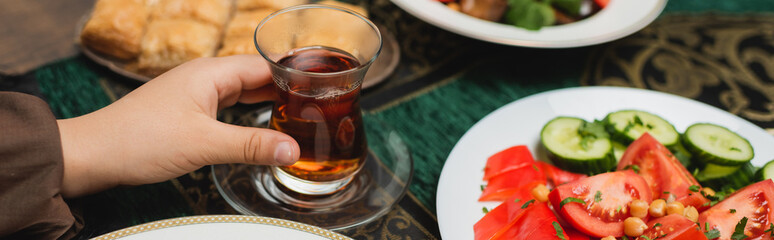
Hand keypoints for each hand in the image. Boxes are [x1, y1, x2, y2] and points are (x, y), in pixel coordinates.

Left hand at [57, 55, 299, 197]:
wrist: (93, 154)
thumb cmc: (139, 140)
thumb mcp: (203, 144)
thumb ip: (251, 145)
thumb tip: (292, 150)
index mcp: (210, 73)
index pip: (263, 66)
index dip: (293, 74)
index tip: (321, 86)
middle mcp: (203, 77)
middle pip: (255, 76)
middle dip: (284, 88)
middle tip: (316, 103)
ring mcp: (194, 93)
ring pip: (241, 91)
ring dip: (266, 101)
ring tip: (296, 113)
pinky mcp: (187, 111)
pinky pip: (227, 105)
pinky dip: (247, 114)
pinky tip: (258, 125)